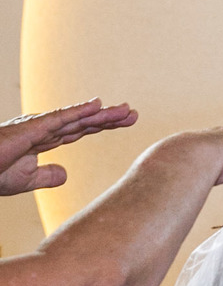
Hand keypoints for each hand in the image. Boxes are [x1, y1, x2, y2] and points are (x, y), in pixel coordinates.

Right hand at [0, 99, 138, 194]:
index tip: (124, 122)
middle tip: (132, 114)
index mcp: (44, 139)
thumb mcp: (27, 180)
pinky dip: (79, 111)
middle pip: (84, 122)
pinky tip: (97, 105)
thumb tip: (66, 174)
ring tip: (124, 111)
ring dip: (101, 114)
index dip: (102, 126)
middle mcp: (44, 129)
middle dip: (108, 118)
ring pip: (77, 119)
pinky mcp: (31, 128)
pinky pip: (59, 118)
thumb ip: (47, 176)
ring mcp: (38, 127)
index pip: (80, 130)